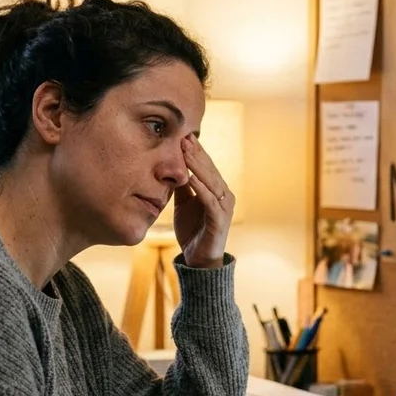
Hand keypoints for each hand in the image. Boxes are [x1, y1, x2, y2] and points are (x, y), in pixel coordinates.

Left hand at [173, 135, 233, 268]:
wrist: (198, 259)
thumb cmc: (192, 230)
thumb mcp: (183, 203)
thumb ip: (182, 186)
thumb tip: (171, 166)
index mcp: (217, 190)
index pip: (206, 166)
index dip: (196, 151)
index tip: (183, 136)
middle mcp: (224, 196)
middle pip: (210, 170)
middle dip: (197, 154)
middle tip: (185, 137)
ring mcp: (224, 208)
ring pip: (211, 182)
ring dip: (198, 166)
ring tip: (186, 152)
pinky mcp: (220, 220)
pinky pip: (210, 201)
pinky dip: (201, 189)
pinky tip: (191, 178)